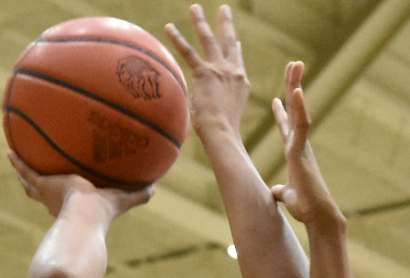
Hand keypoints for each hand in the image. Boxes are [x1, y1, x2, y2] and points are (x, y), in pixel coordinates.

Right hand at [8, 151, 152, 220]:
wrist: (86, 217)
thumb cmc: (105, 213)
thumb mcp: (123, 199)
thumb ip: (138, 195)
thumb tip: (156, 188)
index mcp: (75, 205)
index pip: (70, 197)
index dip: (68, 192)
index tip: (69, 185)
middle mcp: (58, 201)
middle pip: (46, 191)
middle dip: (42, 183)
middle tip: (39, 174)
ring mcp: (48, 193)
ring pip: (31, 181)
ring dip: (24, 171)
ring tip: (16, 157)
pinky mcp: (42, 186)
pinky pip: (26, 171)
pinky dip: (18, 162)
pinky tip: (10, 150)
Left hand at [165, 4, 249, 135]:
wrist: (222, 133)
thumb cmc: (222, 132)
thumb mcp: (225, 112)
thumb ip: (219, 100)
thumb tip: (208, 105)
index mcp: (241, 83)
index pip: (238, 60)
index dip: (236, 49)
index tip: (237, 40)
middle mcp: (234, 73)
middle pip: (230, 42)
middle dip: (226, 24)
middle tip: (224, 9)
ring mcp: (220, 70)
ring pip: (209, 40)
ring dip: (200, 22)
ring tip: (194, 8)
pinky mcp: (205, 73)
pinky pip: (188, 52)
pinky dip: (177, 39)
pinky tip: (168, 27)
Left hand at [269, 63, 341, 226]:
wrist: (317, 217)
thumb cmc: (305, 208)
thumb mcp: (287, 196)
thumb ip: (281, 190)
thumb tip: (276, 192)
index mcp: (294, 153)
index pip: (287, 128)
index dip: (282, 113)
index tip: (277, 99)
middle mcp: (299, 145)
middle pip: (295, 109)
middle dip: (292, 86)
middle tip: (292, 65)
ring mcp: (301, 145)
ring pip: (299, 109)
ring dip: (296, 86)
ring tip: (295, 65)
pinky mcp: (302, 151)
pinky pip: (302, 124)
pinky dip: (300, 107)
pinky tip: (296, 90)